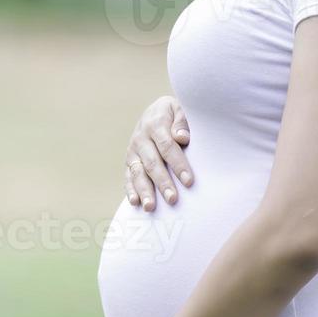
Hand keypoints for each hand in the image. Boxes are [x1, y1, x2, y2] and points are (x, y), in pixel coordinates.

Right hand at [125, 96, 193, 211]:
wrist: (156, 111)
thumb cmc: (175, 114)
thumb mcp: (180, 109)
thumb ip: (182, 121)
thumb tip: (181, 137)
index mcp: (155, 124)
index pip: (167, 146)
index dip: (178, 164)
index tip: (189, 181)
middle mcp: (141, 138)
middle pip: (152, 163)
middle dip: (163, 182)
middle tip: (172, 199)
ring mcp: (133, 150)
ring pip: (138, 172)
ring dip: (144, 190)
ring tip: (151, 207)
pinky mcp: (129, 161)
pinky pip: (128, 176)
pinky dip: (130, 190)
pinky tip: (135, 203)